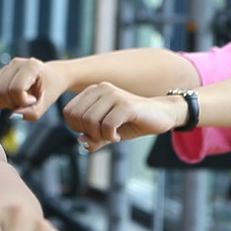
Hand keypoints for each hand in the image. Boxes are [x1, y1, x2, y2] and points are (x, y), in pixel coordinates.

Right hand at [0, 57, 64, 120]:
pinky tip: (10, 98)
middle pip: (0, 91)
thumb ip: (33, 112)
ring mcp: (6, 67)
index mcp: (30, 66)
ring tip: (16, 100)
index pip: (15, 89)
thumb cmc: (51, 88)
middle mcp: (15, 63)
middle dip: (11, 103)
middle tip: (24, 102)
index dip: (22, 101)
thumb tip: (12, 116)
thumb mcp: (47, 102)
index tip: (33, 100)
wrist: (53, 76)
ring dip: (2, 102)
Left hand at [63, 82, 184, 151]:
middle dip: (88, 133)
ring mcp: (114, 94)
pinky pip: (107, 124)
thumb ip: (92, 138)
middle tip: (104, 136)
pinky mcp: (126, 104)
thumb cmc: (131, 123)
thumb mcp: (107, 133)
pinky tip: (118, 136)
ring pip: (90, 121)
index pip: (69, 112)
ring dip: (100, 136)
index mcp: (92, 91)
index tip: (93, 133)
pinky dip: (110, 136)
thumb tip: (81, 140)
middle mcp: (101, 89)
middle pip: (78, 118)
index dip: (77, 128)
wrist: (161, 115)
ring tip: (112, 136)